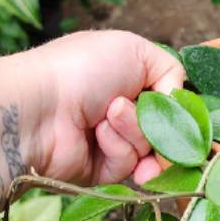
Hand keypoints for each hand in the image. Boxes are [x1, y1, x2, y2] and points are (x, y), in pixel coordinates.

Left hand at [30, 30, 183, 185]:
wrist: (39, 109)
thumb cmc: (81, 70)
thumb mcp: (137, 51)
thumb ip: (173, 72)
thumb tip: (179, 103)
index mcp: (130, 77)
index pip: (173, 99)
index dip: (177, 106)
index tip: (177, 108)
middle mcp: (125, 109)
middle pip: (169, 129)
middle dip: (156, 121)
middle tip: (124, 108)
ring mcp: (115, 140)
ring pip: (152, 148)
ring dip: (133, 132)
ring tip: (104, 119)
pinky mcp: (106, 169)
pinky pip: (132, 166)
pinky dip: (118, 149)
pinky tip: (98, 138)